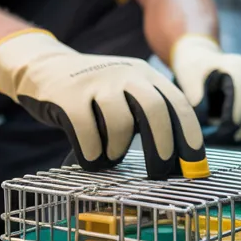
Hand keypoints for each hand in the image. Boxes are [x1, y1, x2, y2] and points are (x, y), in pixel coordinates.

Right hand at [0, 30, 208, 179]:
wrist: (46, 67)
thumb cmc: (95, 94)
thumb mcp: (127, 92)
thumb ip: (150, 115)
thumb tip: (177, 162)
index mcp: (145, 74)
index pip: (177, 103)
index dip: (189, 136)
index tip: (194, 166)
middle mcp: (125, 73)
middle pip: (154, 109)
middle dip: (162, 146)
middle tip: (159, 173)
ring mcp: (95, 81)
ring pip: (119, 123)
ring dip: (118, 149)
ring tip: (110, 155)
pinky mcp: (67, 94)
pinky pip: (86, 131)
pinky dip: (91, 153)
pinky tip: (89, 156)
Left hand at [170, 35, 240, 143]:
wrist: (202, 60)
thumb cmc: (193, 71)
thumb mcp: (188, 78)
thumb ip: (194, 95)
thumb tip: (205, 117)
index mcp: (235, 65)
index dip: (237, 109)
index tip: (225, 128)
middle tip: (228, 137)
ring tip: (234, 136)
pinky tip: (240, 131)